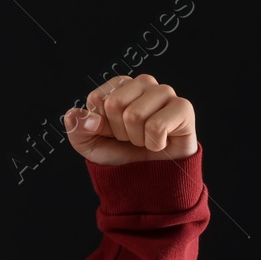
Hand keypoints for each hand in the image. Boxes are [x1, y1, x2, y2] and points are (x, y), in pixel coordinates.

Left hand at [61, 74, 197, 165]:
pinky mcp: (183, 108)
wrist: (150, 176)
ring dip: (136, 138)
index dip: (101, 124)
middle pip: (115, 104)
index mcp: (120, 85)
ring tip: (146, 139)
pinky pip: (156, 126)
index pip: (97, 99)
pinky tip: (161, 142)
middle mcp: (143, 83)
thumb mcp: (89, 144)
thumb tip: (79, 116)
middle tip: (131, 137)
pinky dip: (154, 143)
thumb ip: (77, 128)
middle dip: (119, 131)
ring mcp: (165, 93)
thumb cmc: (121, 152)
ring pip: (135, 115)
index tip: (112, 131)